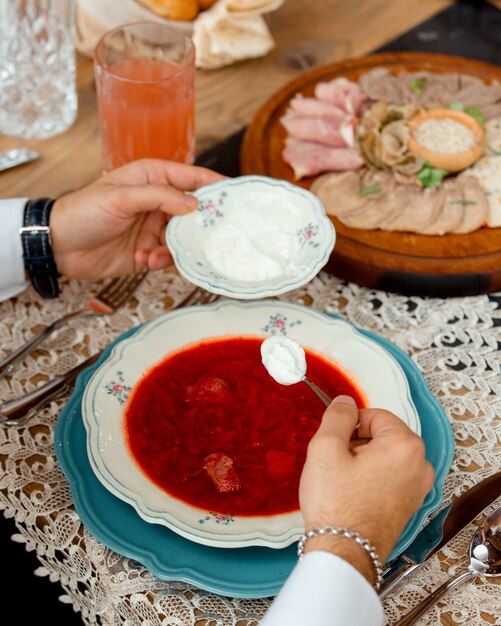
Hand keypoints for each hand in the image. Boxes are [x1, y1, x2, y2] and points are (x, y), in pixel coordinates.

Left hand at [50, 159, 223, 279]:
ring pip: (184, 237)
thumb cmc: (83, 211)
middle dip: (202, 224)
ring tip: (160, 252)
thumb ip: (159, 197)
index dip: (214, 185)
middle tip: (214, 235)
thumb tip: (193, 203)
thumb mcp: (120, 198)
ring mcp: (153, 227)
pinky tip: (148, 261)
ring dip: (178, 247)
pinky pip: (169, 256)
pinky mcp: (148, 251)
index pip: (191, 178)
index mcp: (151, 178)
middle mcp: (157, 202)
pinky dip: (163, 261)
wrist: (58, 246)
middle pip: (193, 211)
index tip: (237, 195)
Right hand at [299, 395, 434, 582]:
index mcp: (406, 445)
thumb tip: (345, 402)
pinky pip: (388, 476)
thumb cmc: (337, 505)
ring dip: (361, 460)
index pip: (374, 415)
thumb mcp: (326, 448)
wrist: (344, 553)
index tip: (335, 442)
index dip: (349, 425)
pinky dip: (369, 478)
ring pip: (383, 456)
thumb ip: (337, 416)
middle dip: (355, 443)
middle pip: (381, 435)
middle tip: (336, 463)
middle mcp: (420, 465)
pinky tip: (351, 493)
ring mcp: (418, 487)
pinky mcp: (409, 504)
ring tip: (342, 481)